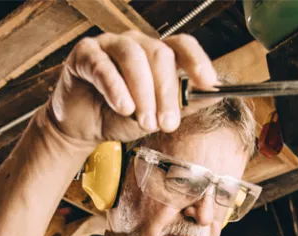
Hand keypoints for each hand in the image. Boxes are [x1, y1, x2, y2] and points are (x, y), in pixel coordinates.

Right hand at [42, 31, 219, 147]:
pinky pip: (103, 66)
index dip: (197, 61)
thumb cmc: (116, 117)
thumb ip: (182, 105)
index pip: (182, 46)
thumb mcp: (155, 117)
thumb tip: (214, 95)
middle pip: (159, 54)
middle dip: (166, 92)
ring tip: (144, 120)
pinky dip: (115, 87)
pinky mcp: (85, 54)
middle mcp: (135, 44)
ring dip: (143, 92)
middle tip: (167, 123)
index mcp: (155, 54)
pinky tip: (122, 106)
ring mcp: (109, 45)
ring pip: (133, 57)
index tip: (207, 83)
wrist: (82, 130)